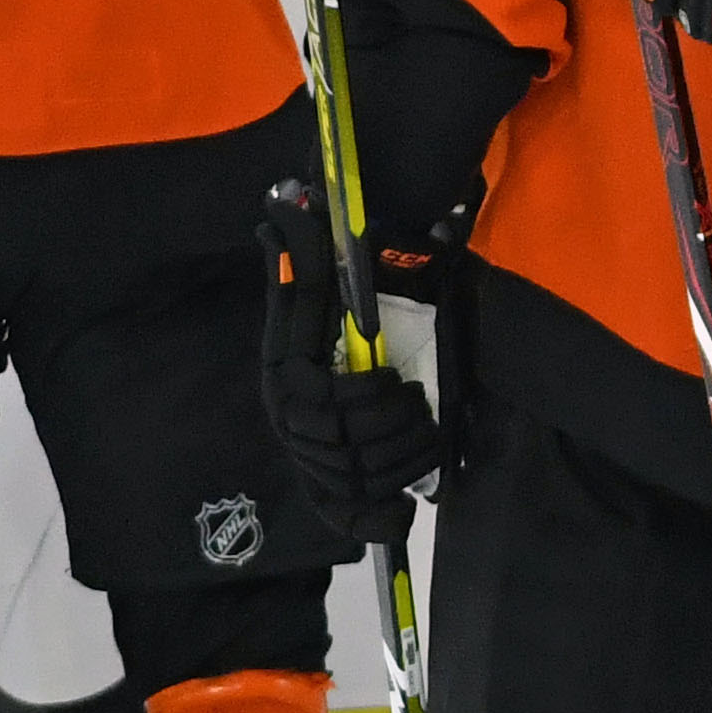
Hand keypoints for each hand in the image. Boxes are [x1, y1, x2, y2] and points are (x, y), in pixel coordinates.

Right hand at [258, 184, 445, 546]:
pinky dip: (391, 504)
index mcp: (285, 383)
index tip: (395, 379)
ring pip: (367, 472)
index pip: (323, 400)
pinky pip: (364, 511)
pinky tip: (411, 489)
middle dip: (396, 423)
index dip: (366, 395)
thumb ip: (301, 261)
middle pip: (349, 441)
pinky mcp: (333, 501)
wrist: (313, 405)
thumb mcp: (306, 304)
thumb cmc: (316, 348)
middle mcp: (292, 429)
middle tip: (419, 404)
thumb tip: (287, 201)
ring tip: (426, 432)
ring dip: (407, 453)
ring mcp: (311, 467)